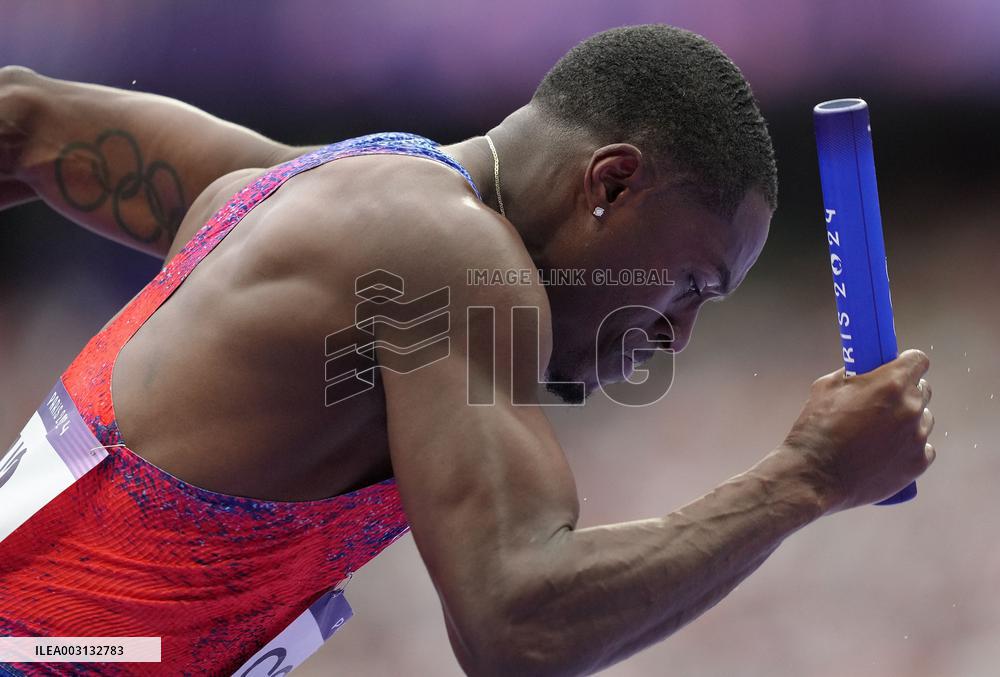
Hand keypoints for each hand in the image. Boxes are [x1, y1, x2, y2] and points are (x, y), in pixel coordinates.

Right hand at [778, 349, 933, 513]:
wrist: (815, 475)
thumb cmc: (816, 428)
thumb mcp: (826, 387)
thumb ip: (852, 375)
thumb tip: (864, 372)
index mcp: (891, 383)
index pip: (918, 360)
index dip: (907, 362)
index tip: (898, 367)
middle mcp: (911, 408)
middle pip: (923, 390)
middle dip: (905, 391)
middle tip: (883, 401)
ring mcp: (917, 438)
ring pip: (924, 420)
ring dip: (908, 420)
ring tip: (880, 432)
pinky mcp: (918, 463)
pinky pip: (923, 447)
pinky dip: (908, 447)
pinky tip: (885, 451)